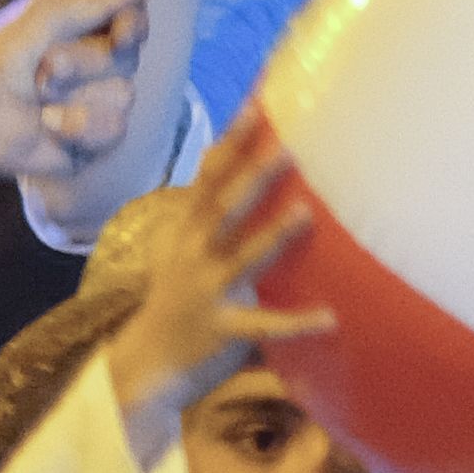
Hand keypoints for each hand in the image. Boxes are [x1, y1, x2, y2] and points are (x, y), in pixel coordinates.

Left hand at [0, 0, 151, 177]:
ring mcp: (94, 105)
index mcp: (86, 31)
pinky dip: (77, 124)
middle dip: (84, 61)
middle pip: (129, 58)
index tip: (122, 31)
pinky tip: (47, 124)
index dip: (133, 26)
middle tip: (44, 66)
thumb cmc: (1, 51)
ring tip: (38, 97)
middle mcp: (96, 68)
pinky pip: (114, 130)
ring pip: (125, 95)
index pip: (134, 22)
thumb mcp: (50, 13)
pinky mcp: (88, 143)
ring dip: (77, 93)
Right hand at [100, 131, 331, 422]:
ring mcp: (206, 293)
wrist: (143, 366)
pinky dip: (296, 323)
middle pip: (222, 209)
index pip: (207, 178)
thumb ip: (203, 211)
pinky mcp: (223, 331)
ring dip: (273, 234)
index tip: (255, 106)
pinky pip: (264, 326)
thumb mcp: (179, 250)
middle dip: (251, 176)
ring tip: (306, 212)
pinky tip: (329, 318)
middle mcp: (192, 256)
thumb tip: (221, 159)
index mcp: (185, 233)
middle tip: (287, 147)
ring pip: (242, 258)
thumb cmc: (174, 302)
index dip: (230, 143)